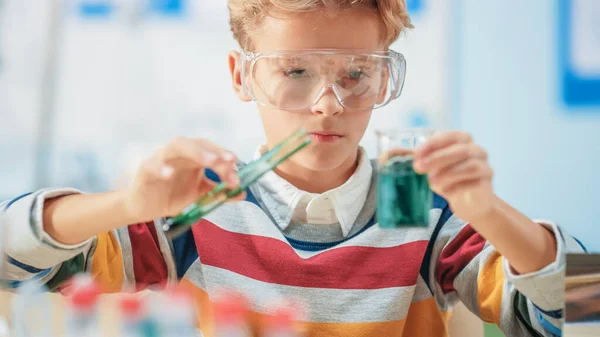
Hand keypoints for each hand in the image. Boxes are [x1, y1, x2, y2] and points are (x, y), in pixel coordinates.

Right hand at [124, 137, 244, 221]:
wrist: (146, 208)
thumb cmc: (172, 195)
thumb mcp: (200, 196)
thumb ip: (220, 193)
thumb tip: (242, 192)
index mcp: (193, 157)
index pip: (211, 149)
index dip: (224, 155)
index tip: (236, 165)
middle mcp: (179, 154)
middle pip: (197, 143)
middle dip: (214, 150)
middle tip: (228, 161)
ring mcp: (162, 159)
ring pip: (176, 146)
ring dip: (195, 152)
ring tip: (210, 161)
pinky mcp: (146, 170)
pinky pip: (153, 165)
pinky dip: (161, 168)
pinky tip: (169, 174)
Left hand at [413, 131, 496, 222]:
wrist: (468, 201)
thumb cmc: (448, 178)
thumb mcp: (434, 168)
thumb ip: (425, 161)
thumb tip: (411, 159)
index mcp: (462, 140)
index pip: (449, 136)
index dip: (433, 143)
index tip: (416, 153)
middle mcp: (476, 150)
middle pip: (461, 150)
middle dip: (438, 158)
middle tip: (419, 168)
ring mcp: (484, 165)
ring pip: (470, 165)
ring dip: (449, 173)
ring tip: (432, 181)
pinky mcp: (486, 182)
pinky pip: (475, 182)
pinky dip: (458, 186)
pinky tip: (446, 192)